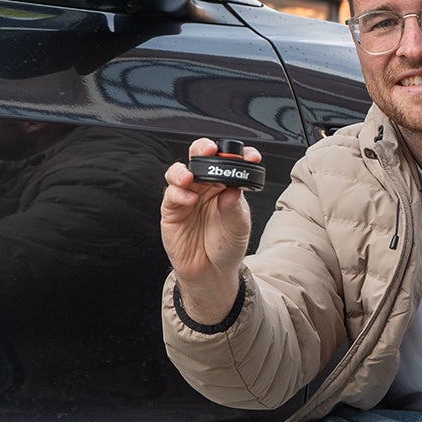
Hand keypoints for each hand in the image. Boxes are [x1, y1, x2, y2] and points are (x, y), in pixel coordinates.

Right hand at [161, 139, 255, 318]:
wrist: (211, 272)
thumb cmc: (226, 247)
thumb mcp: (239, 227)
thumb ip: (234, 207)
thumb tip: (232, 188)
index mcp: (225, 185)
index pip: (230, 163)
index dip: (238, 155)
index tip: (250, 157)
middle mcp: (205, 187)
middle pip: (200, 157)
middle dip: (203, 149)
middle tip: (210, 150)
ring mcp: (187, 196)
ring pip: (180, 172)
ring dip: (183, 171)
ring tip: (190, 177)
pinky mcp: (172, 210)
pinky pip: (171, 194)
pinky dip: (178, 192)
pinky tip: (188, 198)